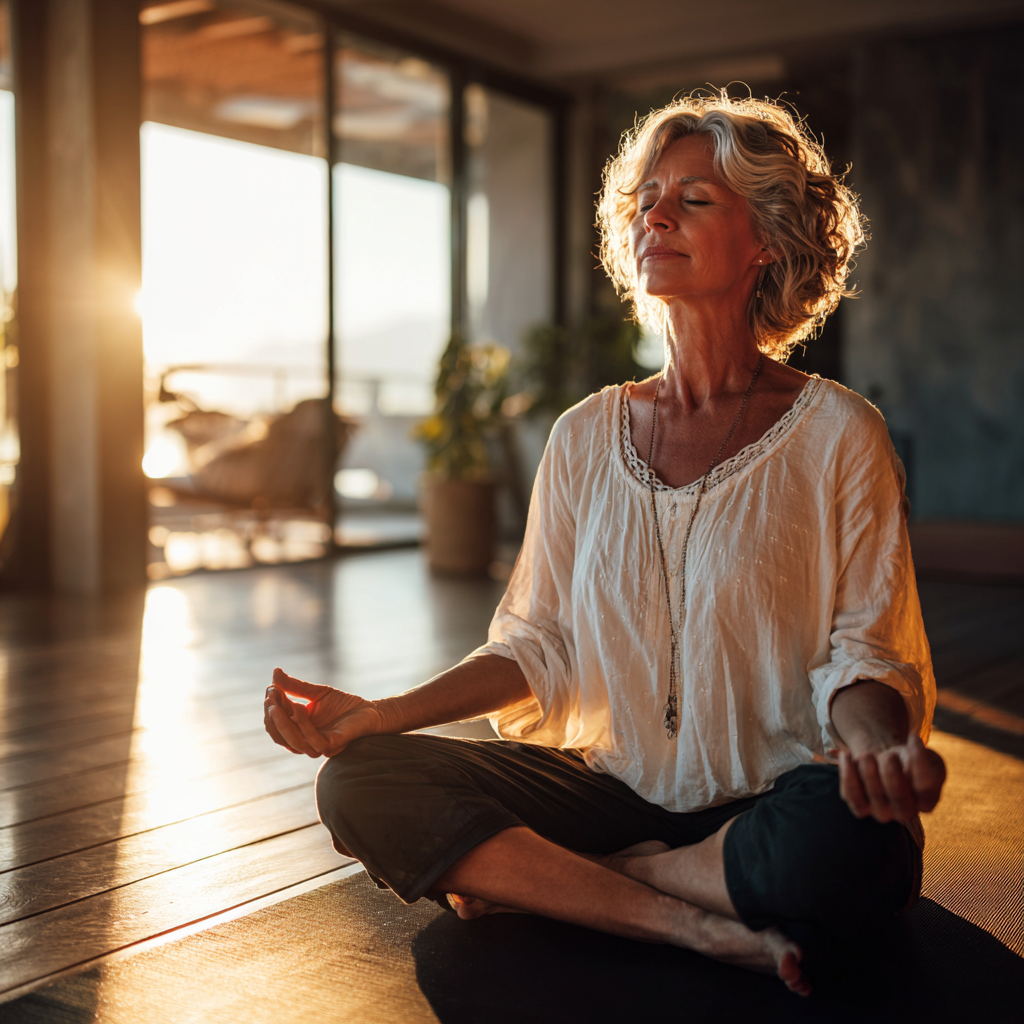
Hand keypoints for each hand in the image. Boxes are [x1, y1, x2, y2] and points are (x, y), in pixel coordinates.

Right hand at [263, 667, 381, 757]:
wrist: (371, 710)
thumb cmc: (343, 704)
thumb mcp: (316, 692)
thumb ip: (296, 686)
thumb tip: (274, 672)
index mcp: (299, 731)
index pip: (276, 726)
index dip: (270, 710)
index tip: (270, 689)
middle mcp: (306, 742)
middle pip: (280, 737)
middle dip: (273, 719)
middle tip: (271, 698)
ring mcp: (319, 746)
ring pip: (295, 743)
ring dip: (284, 724)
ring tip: (279, 705)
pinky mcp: (334, 746)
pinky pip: (315, 742)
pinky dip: (304, 727)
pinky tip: (300, 709)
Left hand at [838, 734, 945, 823]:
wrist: (886, 762)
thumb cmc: (909, 759)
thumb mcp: (926, 755)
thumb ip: (922, 758)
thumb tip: (909, 755)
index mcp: (927, 800)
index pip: (926, 787)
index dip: (919, 760)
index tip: (913, 737)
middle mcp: (906, 811)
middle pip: (898, 795)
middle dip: (890, 769)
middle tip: (888, 754)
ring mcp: (883, 812)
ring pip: (874, 796)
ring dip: (868, 770)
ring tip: (867, 755)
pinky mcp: (861, 808)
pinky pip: (852, 797)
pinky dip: (847, 774)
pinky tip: (846, 756)